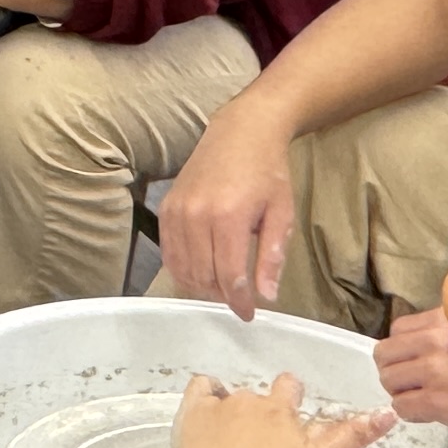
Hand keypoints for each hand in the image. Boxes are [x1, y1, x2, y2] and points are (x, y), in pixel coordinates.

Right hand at [158, 108, 297, 320]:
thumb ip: (271, 256)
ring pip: (182, 269)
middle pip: (203, 276)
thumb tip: (266, 295)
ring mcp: (176, 212)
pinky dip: (182, 270)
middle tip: (239, 298)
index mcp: (229, 217)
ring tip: (221, 286)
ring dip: (202, 286)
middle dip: (222, 295)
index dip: (239, 302)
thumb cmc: (267, 172)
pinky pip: (169, 253)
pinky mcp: (165, 209)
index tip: (249, 314)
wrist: (240, 133)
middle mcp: (196, 215)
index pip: (229, 275)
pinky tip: (200, 271)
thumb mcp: (281, 213)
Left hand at [170, 372, 396, 447]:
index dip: (291, 393)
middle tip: (260, 435)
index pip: (289, 387)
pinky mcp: (192, 415)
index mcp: (281, 409)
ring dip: (230, 407)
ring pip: (227, 393)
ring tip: (231, 432)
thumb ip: (354, 437)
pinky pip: (199, 390)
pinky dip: (203, 394)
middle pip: (259, 394)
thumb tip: (389, 413)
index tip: (291, 402)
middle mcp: (251, 400)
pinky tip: (205, 409)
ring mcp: (219, 405)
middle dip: (261, 409)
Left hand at [374, 307, 447, 434]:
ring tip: (419, 396)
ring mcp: (434, 370)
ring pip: (389, 379)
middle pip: (384, 352)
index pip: (399, 328)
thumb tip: (432, 333)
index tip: (416, 358)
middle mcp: (435, 340)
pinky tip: (427, 412)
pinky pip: (401, 406)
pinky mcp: (436, 400)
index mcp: (446, 319)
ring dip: (400, 390)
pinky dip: (410, 412)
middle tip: (411, 380)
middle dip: (394, 368)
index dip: (404, 346)